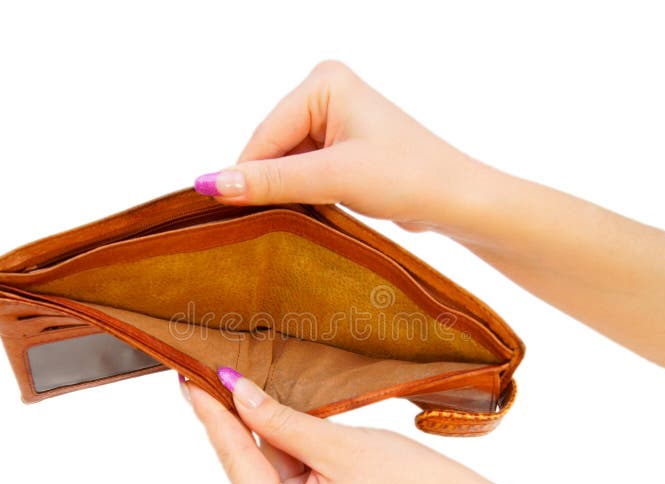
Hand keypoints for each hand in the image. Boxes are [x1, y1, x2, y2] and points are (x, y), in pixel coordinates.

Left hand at [180, 369, 466, 483]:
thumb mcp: (337, 445)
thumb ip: (279, 420)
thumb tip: (235, 391)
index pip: (235, 461)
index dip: (211, 415)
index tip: (186, 379)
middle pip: (249, 467)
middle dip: (237, 419)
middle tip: (213, 371)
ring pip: (267, 469)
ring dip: (266, 430)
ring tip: (248, 382)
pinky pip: (285, 478)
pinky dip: (285, 446)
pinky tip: (278, 413)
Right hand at [193, 60, 500, 231]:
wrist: (454, 198)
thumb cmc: (407, 175)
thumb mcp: (333, 178)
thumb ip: (271, 181)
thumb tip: (211, 184)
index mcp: (324, 83)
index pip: (265, 134)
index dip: (246, 174)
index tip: (224, 211)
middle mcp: (326, 94)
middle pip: (272, 147)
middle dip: (271, 182)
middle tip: (269, 220)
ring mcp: (334, 120)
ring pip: (285, 162)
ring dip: (287, 190)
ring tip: (304, 213)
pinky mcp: (341, 146)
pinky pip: (303, 170)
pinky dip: (302, 192)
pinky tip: (314, 209)